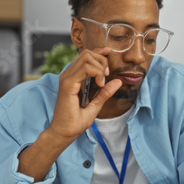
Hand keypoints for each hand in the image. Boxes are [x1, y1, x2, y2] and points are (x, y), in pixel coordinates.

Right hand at [17, 47, 121, 181]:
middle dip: (102, 61)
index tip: (109, 52)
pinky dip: (96, 72)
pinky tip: (99, 84)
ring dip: (100, 67)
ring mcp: (67, 78)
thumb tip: (118, 81)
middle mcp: (69, 75)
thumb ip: (105, 92)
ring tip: (102, 82)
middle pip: (87, 53)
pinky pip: (84, 68)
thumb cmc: (76, 121)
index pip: (86, 56)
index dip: (99, 52)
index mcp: (74, 77)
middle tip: (106, 77)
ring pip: (86, 57)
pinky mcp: (67, 83)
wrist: (65, 132)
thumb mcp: (96, 104)